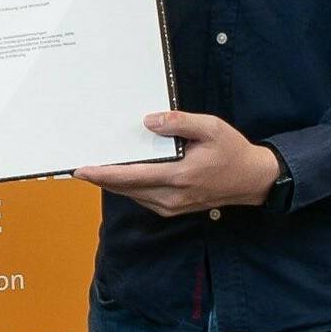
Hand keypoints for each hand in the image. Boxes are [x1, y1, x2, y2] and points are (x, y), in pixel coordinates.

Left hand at [75, 111, 280, 215]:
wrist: (252, 180)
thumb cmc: (232, 151)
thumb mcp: (211, 128)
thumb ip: (179, 123)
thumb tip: (148, 121)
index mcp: (179, 176)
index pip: (132, 176)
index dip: (103, 173)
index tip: (81, 169)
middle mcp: (172, 196)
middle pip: (125, 189)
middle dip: (100, 178)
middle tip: (78, 167)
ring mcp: (172, 207)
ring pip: (132, 195)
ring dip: (112, 183)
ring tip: (93, 169)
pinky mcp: (173, 209)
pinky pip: (142, 198)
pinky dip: (128, 188)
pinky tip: (120, 176)